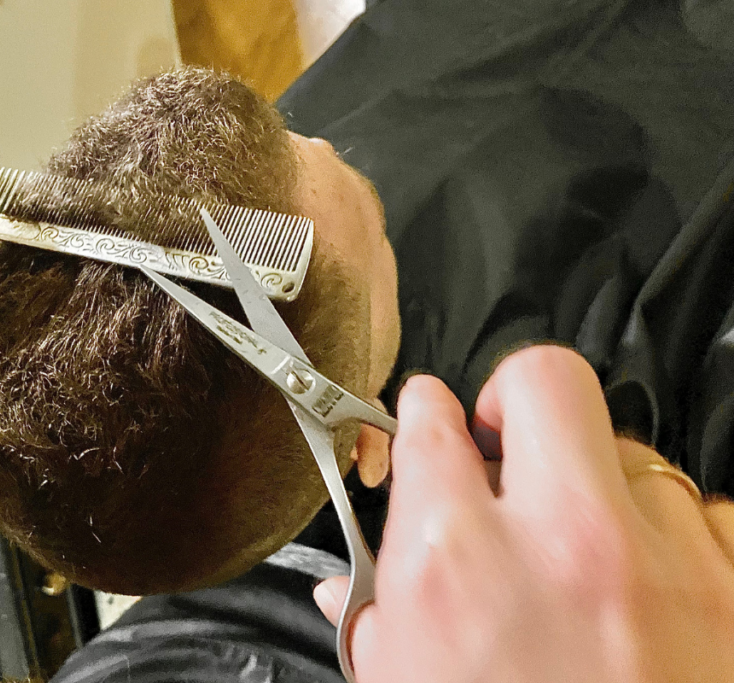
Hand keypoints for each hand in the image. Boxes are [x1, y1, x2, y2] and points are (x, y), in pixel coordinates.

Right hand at [314, 344, 733, 681]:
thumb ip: (373, 618)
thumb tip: (343, 580)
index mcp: (455, 563)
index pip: (426, 424)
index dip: (421, 414)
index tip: (429, 418)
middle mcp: (561, 543)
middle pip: (542, 383)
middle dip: (513, 397)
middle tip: (504, 436)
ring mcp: (662, 562)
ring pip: (633, 453)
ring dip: (599, 488)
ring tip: (582, 548)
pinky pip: (706, 516)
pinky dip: (673, 540)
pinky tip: (647, 586)